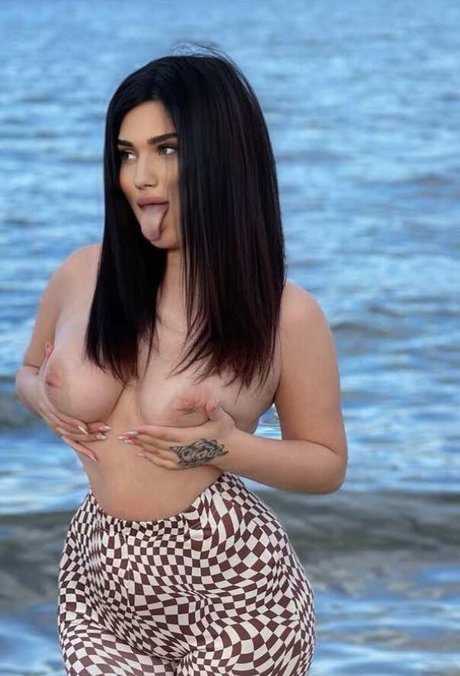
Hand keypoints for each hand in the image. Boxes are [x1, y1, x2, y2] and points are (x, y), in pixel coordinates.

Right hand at [36, 341, 109, 460]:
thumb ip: (49, 358)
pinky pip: (73, 444)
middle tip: (105, 429)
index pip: (64, 417)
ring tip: (105, 436)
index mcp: (53, 407)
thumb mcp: (45, 369)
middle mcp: (55, 419)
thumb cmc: (44, 379)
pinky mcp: (62, 431)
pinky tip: (96, 457)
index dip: (75, 421)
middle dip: (88, 431)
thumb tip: (49, 343)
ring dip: (88, 440)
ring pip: (74, 437)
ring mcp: (58, 426)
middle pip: (72, 428)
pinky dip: (83, 450)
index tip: (88, 423)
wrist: (33, 392)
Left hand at [118, 399, 235, 469]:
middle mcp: (182, 450)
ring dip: (141, 447)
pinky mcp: (182, 464)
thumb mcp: (222, 418)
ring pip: (156, 453)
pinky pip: (162, 462)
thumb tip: (212, 402)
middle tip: (122, 435)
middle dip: (138, 439)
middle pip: (156, 443)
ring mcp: (181, 458)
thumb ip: (215, 409)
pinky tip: (141, 454)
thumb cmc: (224, 431)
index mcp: (188, 437)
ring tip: (127, 442)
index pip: (164, 433)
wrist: (231, 451)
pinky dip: (151, 458)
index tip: (134, 428)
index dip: (148, 431)